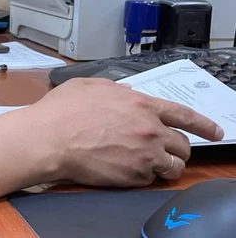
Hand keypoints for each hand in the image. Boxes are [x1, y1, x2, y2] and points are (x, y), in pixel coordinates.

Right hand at [27, 78, 223, 186]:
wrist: (49, 139)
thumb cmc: (61, 112)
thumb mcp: (88, 85)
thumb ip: (114, 87)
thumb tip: (125, 91)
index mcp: (140, 104)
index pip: (184, 114)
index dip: (203, 124)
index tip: (215, 132)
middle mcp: (148, 129)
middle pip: (182, 144)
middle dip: (176, 147)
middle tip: (163, 149)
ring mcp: (144, 154)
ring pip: (173, 165)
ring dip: (165, 164)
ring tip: (148, 163)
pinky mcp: (134, 175)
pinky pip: (151, 178)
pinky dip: (144, 175)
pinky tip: (126, 168)